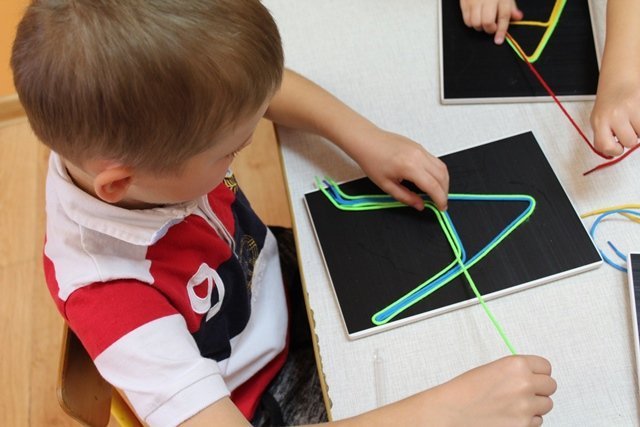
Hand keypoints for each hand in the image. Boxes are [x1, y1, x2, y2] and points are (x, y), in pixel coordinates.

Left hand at [352, 128, 448, 210]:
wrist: (366, 140)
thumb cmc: (372, 161)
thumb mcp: (386, 185)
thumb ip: (406, 197)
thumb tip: (420, 205)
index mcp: (410, 167)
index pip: (433, 186)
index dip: (440, 199)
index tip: (441, 208)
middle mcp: (419, 156)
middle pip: (442, 176)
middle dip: (444, 192)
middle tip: (440, 203)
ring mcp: (421, 149)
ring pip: (442, 167)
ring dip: (443, 181)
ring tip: (438, 193)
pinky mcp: (419, 146)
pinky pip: (435, 160)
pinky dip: (438, 172)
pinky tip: (431, 180)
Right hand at [427, 355, 555, 426]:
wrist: (453, 411)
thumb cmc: (465, 390)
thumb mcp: (492, 369)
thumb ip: (515, 371)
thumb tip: (532, 376)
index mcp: (516, 365)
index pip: (546, 366)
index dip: (539, 372)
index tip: (534, 375)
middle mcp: (524, 384)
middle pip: (551, 385)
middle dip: (540, 388)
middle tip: (525, 391)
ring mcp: (526, 406)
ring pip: (547, 405)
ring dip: (535, 405)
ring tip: (514, 404)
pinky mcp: (524, 425)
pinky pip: (538, 421)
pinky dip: (528, 419)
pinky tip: (511, 415)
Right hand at [460, 0, 522, 43]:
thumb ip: (511, 6)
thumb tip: (518, 17)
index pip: (504, 16)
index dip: (502, 30)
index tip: (499, 40)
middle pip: (488, 22)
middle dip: (490, 29)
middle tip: (492, 27)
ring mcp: (475, 1)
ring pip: (476, 23)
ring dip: (479, 27)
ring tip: (482, 22)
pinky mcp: (465, 2)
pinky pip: (467, 20)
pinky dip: (471, 23)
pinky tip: (475, 18)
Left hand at [590, 76, 639, 155]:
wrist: (620, 75)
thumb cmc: (610, 99)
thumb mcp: (600, 118)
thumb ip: (605, 135)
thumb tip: (615, 152)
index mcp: (598, 121)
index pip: (605, 146)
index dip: (614, 150)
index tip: (618, 148)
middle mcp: (613, 115)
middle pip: (629, 142)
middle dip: (631, 137)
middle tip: (628, 126)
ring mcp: (629, 108)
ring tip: (634, 118)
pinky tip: (638, 113)